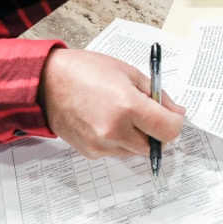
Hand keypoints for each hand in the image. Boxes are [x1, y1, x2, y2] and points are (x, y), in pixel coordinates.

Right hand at [37, 48, 184, 158]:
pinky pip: (117, 152)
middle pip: (154, 146)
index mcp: (128, 106)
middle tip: (149, 114)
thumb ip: (157, 95)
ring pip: (136, 151)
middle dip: (157, 131)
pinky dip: (120, 141)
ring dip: (138, 137)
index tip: (173, 115)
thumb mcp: (130, 73)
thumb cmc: (87, 71)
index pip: (168, 131)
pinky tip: (107, 121)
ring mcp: (101, 144)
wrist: (45, 82)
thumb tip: (177, 113)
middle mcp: (115, 130)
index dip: (176, 123)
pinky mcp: (90, 152)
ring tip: (122, 114)